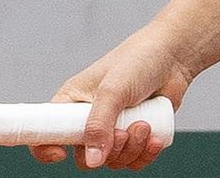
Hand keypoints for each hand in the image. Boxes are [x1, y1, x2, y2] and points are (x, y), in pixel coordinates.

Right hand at [29, 30, 190, 169]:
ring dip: (131, 150)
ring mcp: (112, 130)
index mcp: (71, 103)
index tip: (61, 154)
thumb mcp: (113, 90)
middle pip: (85, 157)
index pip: (45, 132)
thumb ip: (100, 125)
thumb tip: (92, 160)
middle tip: (124, 131)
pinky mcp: (134, 137)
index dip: (46, 147)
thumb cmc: (138, 61)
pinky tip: (154, 137)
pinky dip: (144, 155)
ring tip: (144, 125)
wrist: (173, 57)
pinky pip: (133, 161)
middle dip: (108, 150)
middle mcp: (88, 119)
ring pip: (112, 161)